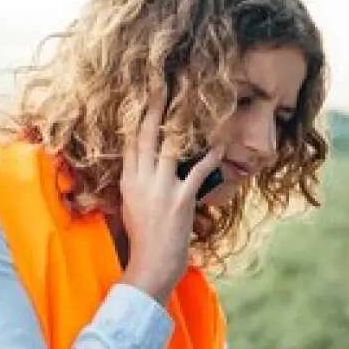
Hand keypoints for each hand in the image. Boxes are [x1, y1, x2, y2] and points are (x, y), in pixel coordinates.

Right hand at [117, 79, 221, 302]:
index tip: (143, 96)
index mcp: (128, 181)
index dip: (137, 117)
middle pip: (145, 135)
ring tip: (191, 104)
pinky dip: (210, 158)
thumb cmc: (144, 241)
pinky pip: (197, 171)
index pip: (131, 142)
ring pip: (169, 147)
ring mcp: (161, 189)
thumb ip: (137, 185)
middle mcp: (141, 180)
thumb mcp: (132, 208)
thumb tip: (143, 169)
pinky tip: (220, 146)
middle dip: (153, 107)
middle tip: (159, 83)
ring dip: (181, 124)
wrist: (151, 266)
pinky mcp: (181, 200)